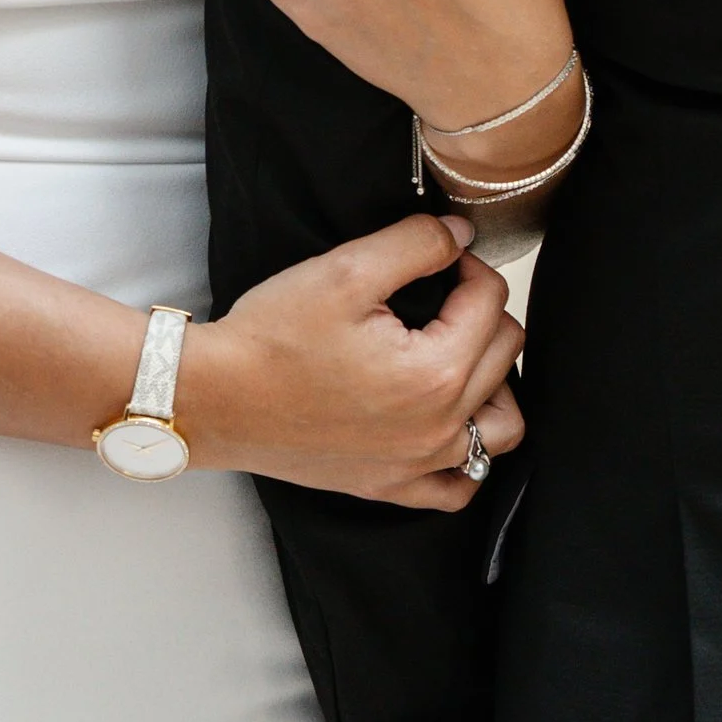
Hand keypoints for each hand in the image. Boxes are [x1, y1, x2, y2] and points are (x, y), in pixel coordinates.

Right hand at [178, 212, 524, 510]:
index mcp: (436, 373)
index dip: (466, 264)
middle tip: (436, 293)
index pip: (491, 300)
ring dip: (493, 383)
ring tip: (455, 353)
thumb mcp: (345, 270)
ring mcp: (417, 466)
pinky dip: (467, 456)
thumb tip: (462, 234)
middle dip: (480, 311)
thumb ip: (417, 244)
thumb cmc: (273, 338)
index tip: (434, 257)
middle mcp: (439, 428)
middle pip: (505, 354)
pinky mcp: (391, 487)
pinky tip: (446, 424)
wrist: (216, 399)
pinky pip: (459, 486)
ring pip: (501, 427)